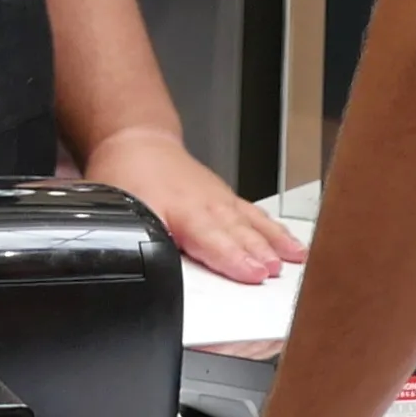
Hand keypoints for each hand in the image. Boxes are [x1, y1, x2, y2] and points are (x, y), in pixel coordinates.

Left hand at [83, 126, 304, 284]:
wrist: (138, 143)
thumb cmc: (128, 177)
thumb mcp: (119, 211)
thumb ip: (133, 242)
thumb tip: (137, 268)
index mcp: (180, 212)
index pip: (210, 239)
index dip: (232, 258)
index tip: (252, 272)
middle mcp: (206, 207)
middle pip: (237, 233)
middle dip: (259, 254)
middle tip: (276, 272)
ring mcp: (221, 202)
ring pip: (252, 224)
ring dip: (274, 243)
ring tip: (296, 259)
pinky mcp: (228, 201)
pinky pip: (256, 217)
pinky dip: (276, 231)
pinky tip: (292, 247)